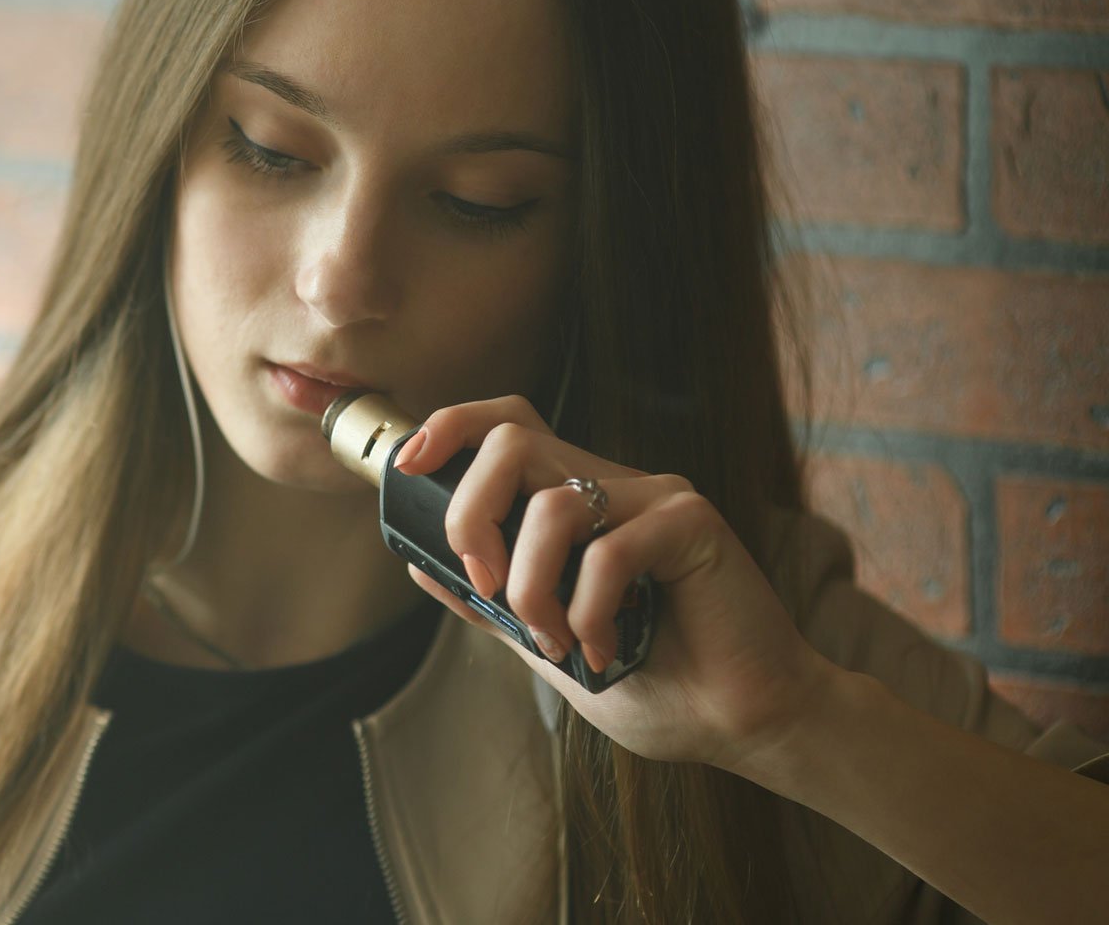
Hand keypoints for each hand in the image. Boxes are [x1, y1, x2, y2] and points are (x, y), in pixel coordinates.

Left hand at [393, 394, 841, 772]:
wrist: (743, 726)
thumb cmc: (658, 686)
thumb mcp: (549, 644)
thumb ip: (494, 602)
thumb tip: (418, 564)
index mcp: (579, 503)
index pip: (506, 425)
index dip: (449, 428)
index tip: (406, 467)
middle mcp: (615, 486)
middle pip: (511, 437)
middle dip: (471, 513)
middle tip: (485, 584)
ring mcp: (656, 499)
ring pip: (553, 503)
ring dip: (534, 588)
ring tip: (561, 644)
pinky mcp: (693, 523)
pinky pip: (610, 549)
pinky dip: (591, 611)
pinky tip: (610, 650)